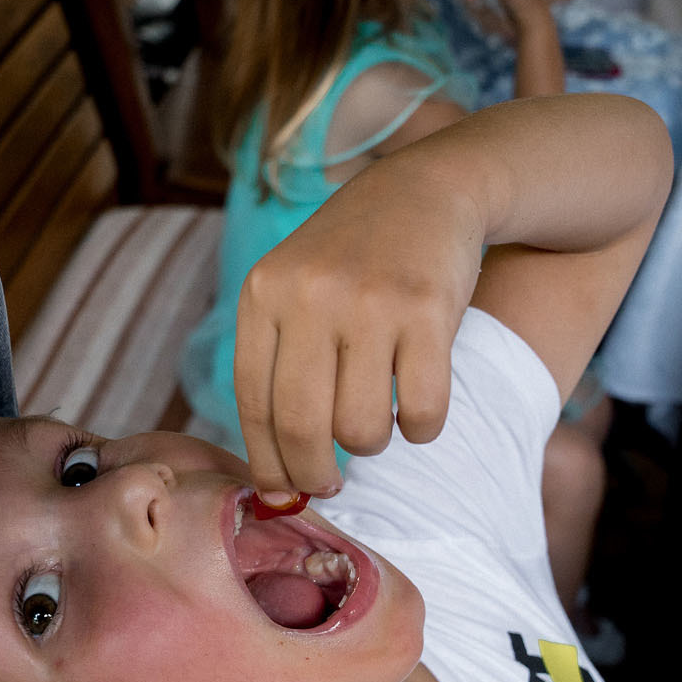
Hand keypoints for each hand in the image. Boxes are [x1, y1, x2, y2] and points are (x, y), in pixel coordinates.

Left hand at [232, 161, 484, 497]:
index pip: (253, 403)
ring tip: (378, 422)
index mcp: (264, 293)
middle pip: (302, 425)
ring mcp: (369, 302)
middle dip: (315, 473)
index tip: (284, 491)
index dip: (268, 461)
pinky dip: (421, 428)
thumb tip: (275, 481)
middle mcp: (310, 296)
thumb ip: (278, 365)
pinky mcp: (427, 311)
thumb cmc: (355, 260)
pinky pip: (421, 411)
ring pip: (361, 428)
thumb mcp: (295, 288)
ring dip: (373, 443)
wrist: (427, 190)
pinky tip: (417, 410)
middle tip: (331, 484)